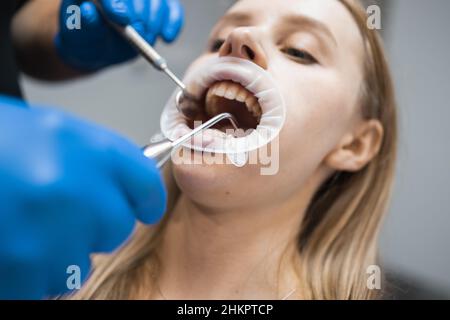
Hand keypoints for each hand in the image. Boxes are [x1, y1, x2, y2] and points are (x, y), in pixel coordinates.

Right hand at [0, 95, 166, 298]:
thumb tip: (130, 189)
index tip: (141, 207)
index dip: (145, 200)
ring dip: (60, 253)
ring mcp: (48, 233)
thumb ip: (99, 162)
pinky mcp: (19, 269)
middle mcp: (76, 190)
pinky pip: (44, 285)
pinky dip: (29, 273)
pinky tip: (12, 243)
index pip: (147, 186)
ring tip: (28, 226)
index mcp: (90, 150)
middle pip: (118, 229)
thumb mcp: (55, 132)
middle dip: (96, 226)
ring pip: (80, 264)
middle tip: (64, 213)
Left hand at [54, 0, 183, 70]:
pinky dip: (173, 22)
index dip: (115, 2)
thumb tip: (88, 11)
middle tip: (138, 33)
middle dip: (140, 15)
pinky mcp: (157, 4)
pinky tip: (167, 38)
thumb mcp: (79, 36)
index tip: (122, 18)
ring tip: (146, 39)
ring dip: (154, 22)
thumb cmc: (86, 38)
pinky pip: (171, 7)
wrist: (98, 46)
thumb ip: (85, 24)